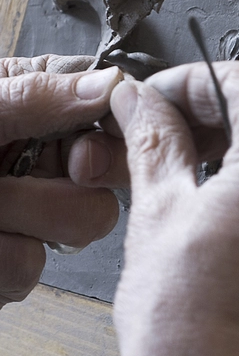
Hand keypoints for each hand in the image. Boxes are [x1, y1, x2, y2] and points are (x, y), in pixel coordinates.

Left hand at [0, 56, 122, 307]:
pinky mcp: (11, 265)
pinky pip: (29, 271)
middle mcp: (39, 157)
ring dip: (18, 217)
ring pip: (81, 226)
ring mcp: (29, 213)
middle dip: (55, 186)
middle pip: (111, 176)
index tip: (80, 156)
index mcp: (33, 104)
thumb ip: (38, 94)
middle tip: (8, 180)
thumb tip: (111, 84)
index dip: (110, 138)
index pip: (110, 111)